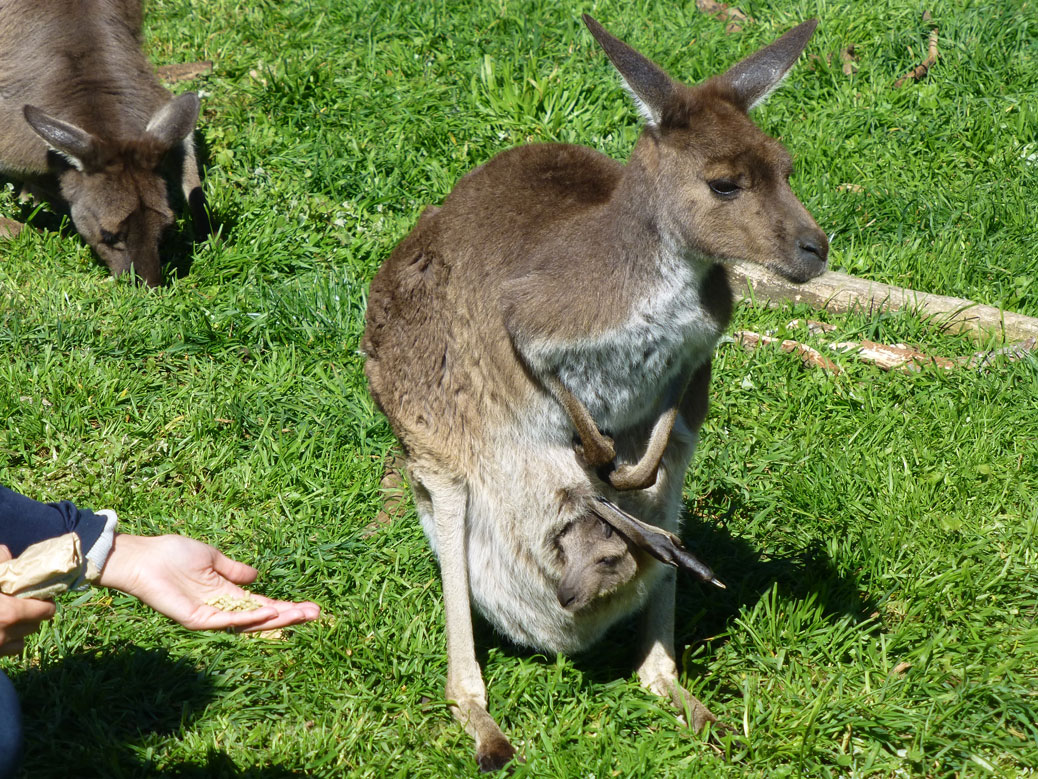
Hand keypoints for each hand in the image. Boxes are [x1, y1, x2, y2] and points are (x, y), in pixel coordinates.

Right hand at [0, 544, 56, 654]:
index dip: (43, 602)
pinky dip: (6, 643)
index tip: (36, 596)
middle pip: (36, 625)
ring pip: (22, 640)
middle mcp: (5, 634)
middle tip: (21, 604)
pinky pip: (7, 651)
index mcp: (9, 612)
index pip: (46, 611)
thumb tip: (6, 551)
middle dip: (32, 615)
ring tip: (8, 617)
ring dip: (20, 630)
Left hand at [97, 534, 320, 631]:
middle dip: (289, 616)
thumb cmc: (172, 554)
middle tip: (315, 614)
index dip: (285, 606)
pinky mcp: (196, 619)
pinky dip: (250, 617)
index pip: (262, 604)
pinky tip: (270, 611)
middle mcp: (221, 609)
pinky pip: (227, 622)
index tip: (310, 607)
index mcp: (226, 594)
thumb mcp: (213, 558)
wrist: (143, 557)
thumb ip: (234, 570)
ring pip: (249, 623)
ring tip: (300, 614)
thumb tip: (256, 577)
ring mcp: (209, 616)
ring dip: (276, 619)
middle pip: (261, 617)